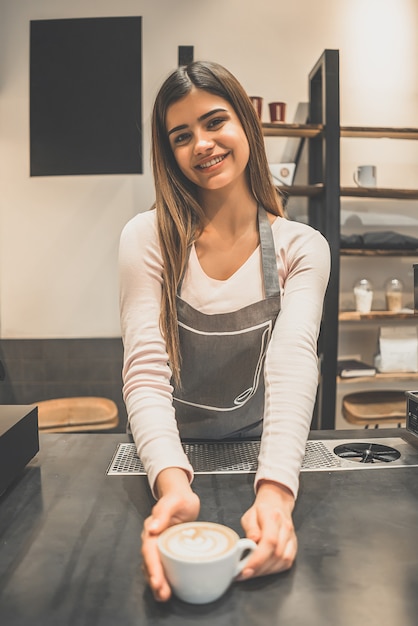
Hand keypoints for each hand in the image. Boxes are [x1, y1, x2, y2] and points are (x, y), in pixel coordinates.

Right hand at [141, 468, 199, 601]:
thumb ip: (163, 512)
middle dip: (154, 579)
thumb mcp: (173, 501)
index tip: (157, 580)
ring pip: (154, 568)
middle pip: (150, 563)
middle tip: (162, 593)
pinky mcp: (166, 552)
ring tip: (164, 596)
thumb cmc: (178, 499)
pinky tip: (168, 590)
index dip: (152, 566)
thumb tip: (152, 528)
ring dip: (157, 583)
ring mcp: (158, 547)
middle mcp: (152, 540)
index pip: (149, 550)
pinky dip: (164, 580)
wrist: (183, 499)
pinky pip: (162, 567)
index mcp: (152, 529)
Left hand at [239, 480, 296, 578]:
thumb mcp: (249, 515)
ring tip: (251, 573)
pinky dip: (274, 570)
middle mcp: (286, 528)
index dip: (258, 558)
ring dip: (266, 571)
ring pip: (282, 561)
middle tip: (243, 574)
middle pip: (276, 554)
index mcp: (273, 517)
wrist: (276, 505)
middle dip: (259, 568)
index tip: (245, 569)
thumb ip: (250, 528)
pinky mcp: (294, 547)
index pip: (269, 541)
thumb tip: (252, 541)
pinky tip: (262, 570)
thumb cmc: (261, 511)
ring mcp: (292, 538)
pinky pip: (286, 563)